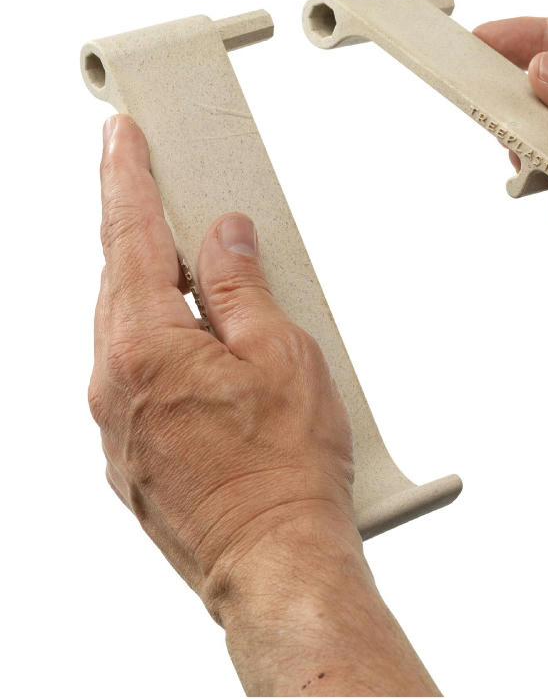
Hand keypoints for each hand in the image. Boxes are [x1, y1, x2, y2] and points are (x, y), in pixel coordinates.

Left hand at [89, 116, 437, 694]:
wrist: (273, 560)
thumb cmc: (285, 470)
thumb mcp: (280, 354)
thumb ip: (241, 286)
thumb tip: (223, 238)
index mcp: (143, 346)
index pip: (129, 238)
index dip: (127, 179)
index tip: (120, 138)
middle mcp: (111, 384)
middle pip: (120, 285)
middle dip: (143, 237)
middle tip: (170, 202)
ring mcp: (114, 426)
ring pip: (128, 337)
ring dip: (161, 302)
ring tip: (210, 294)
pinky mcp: (130, 459)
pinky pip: (137, 383)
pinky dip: (164, 354)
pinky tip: (206, 362)